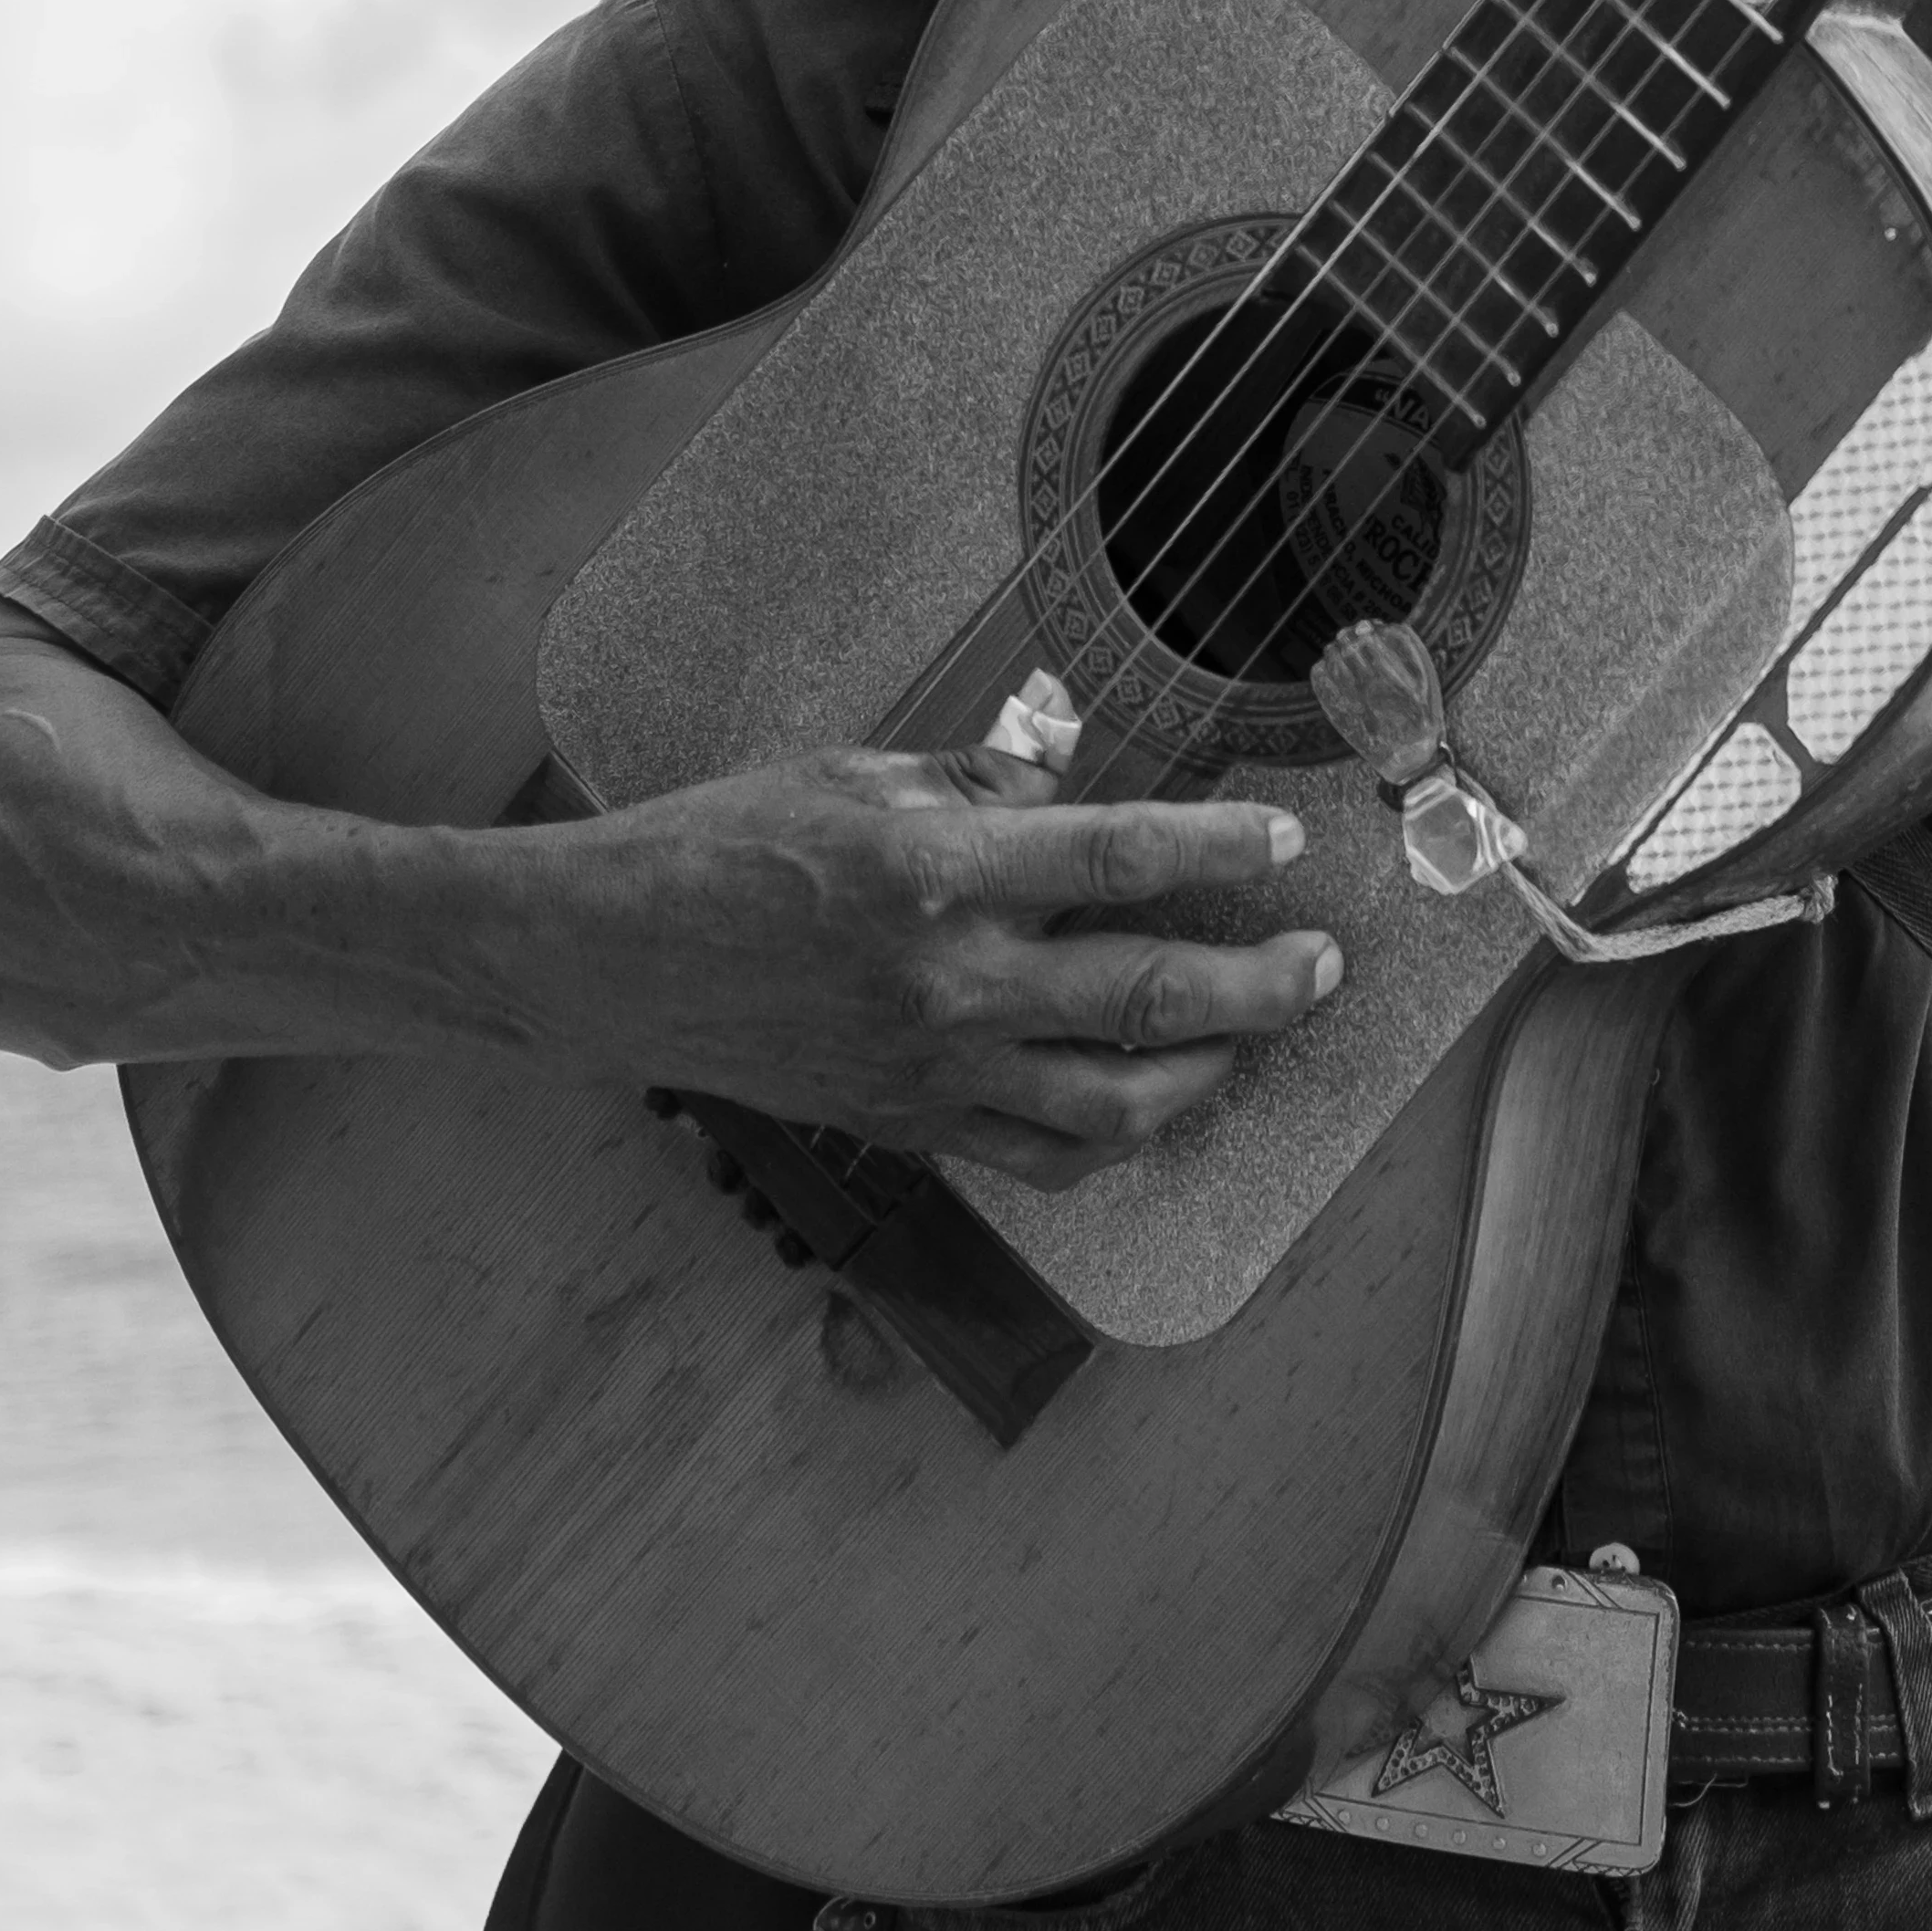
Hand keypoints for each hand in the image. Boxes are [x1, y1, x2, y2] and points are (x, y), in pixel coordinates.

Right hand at [530, 744, 1344, 1191]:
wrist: (609, 957)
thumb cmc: (722, 844)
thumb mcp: (857, 774)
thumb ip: (982, 786)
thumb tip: (1079, 786)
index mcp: (938, 871)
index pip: (1121, 858)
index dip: (1220, 853)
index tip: (1281, 847)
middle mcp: (949, 981)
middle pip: (1149, 997)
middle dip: (1261, 985)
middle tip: (1322, 964)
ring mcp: (932, 1069)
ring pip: (1114, 1106)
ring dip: (1209, 1074)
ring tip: (1253, 1037)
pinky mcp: (909, 1125)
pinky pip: (1042, 1157)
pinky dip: (1113, 1139)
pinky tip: (1150, 1101)